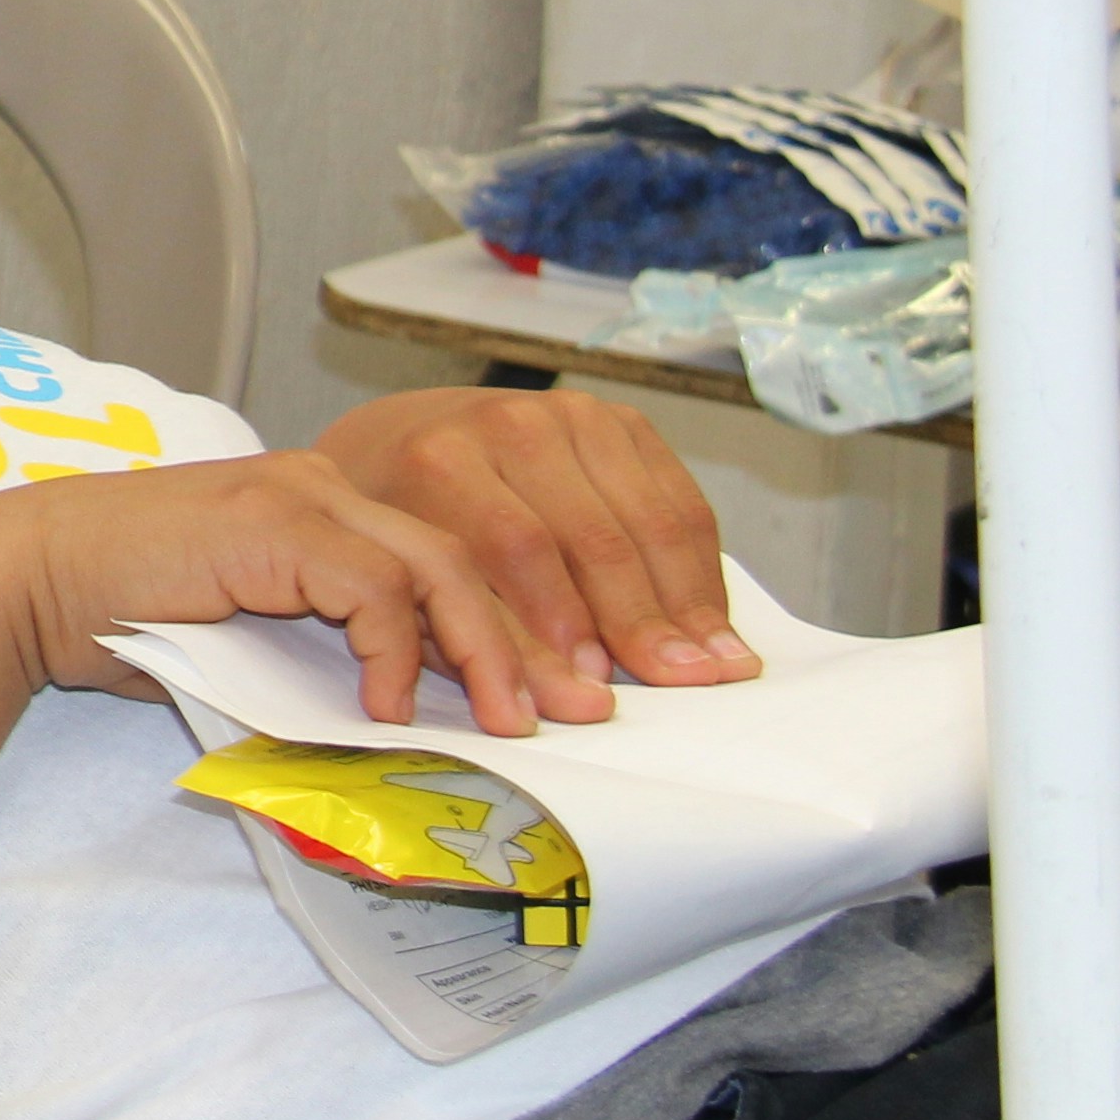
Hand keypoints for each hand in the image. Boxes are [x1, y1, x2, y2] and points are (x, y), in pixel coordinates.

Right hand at [0, 447, 608, 735]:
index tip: (561, 697)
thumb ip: (325, 666)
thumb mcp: (253, 647)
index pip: (457, 559)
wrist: (25, 582)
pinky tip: (388, 704)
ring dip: (490, 649)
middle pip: (476, 556)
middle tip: (586, 710)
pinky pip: (374, 584)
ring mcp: (303, 496)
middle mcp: (328, 488)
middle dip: (540, 639)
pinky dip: (396, 647)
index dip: (520, 628)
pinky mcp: (275, 522)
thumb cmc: (122, 619)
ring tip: (513, 720)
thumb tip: (404, 731)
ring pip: (444, 564)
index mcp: (328, 510)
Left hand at [307, 384, 756, 694]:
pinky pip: (679, 499)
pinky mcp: (621, 422)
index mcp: (440, 459)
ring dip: (688, 598)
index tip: (599, 684)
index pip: (518, 548)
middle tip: (684, 682)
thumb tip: (569, 703)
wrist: (399, 442)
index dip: (564, 620)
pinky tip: (712, 616)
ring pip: (649, 519)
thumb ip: (481, 637)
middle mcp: (509, 425)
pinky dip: (700, 564)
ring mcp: (571, 416)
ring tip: (720, 662)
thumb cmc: (402, 527)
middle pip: (594, 537)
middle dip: (642, 619)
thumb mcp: (414, 580)